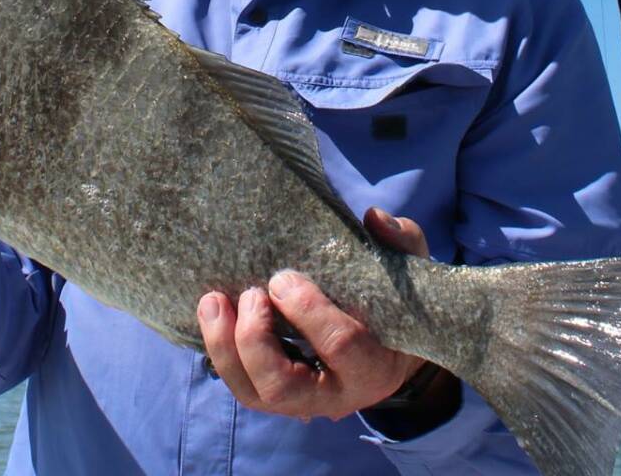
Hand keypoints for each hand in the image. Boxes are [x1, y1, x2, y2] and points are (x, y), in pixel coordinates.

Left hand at [198, 206, 432, 421]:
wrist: (392, 350)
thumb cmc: (396, 302)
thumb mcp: (408, 270)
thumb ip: (400, 242)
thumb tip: (374, 217)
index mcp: (374, 368)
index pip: (340, 346)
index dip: (308, 312)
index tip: (283, 277)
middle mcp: (336, 397)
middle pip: (281, 385)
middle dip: (254, 339)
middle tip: (250, 293)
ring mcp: (302, 403)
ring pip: (252, 393)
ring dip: (224, 348)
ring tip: (212, 301)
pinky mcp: (277, 398)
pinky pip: (241, 385)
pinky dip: (221, 352)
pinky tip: (212, 313)